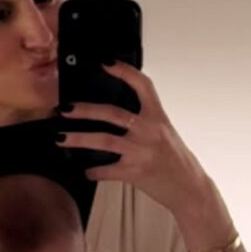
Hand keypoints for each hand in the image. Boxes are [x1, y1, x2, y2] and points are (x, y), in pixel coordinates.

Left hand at [56, 61, 221, 224]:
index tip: (105, 62)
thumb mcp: (164, 134)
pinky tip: (85, 171)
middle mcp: (150, 131)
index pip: (143, 86)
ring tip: (60, 138)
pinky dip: (93, 171)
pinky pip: (107, 170)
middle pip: (112, 113)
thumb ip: (145, 122)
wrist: (190, 189)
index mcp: (158, 117)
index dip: (124, 71)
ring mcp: (141, 152)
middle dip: (84, 110)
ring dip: (78, 139)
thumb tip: (114, 116)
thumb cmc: (176, 161)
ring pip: (103, 140)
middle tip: (64, 109)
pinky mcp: (135, 173)